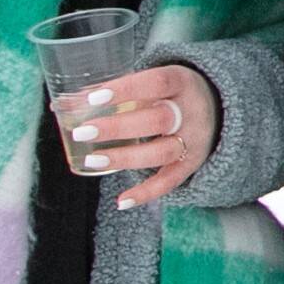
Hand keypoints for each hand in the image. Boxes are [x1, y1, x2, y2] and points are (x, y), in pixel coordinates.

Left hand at [63, 61, 222, 209]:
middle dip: (118, 127)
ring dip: (126, 158)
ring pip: (162, 152)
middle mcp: (192, 112)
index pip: (155, 83)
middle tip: (83, 131)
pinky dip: (146, 193)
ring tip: (92, 161)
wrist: (221, 108)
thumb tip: (62, 105)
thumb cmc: (172, 93)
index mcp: (182, 83)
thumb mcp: (156, 83)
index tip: (93, 97)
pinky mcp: (192, 163)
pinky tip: (121, 201)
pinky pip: (170, 181)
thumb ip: (119, 92)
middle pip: (157, 120)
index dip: (125, 89)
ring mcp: (195, 140)